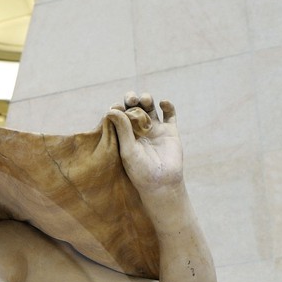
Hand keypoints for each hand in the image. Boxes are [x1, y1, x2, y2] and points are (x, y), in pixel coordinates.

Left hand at [107, 93, 183, 211]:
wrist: (162, 183)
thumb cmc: (140, 171)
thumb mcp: (128, 150)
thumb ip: (122, 129)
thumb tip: (112, 109)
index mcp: (125, 134)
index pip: (119, 115)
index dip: (118, 108)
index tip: (116, 107)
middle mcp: (139, 129)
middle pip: (134, 107)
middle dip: (131, 99)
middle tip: (131, 99)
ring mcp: (155, 129)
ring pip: (150, 107)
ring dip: (147, 98)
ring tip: (145, 99)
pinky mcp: (170, 130)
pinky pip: (169, 113)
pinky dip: (167, 105)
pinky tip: (163, 103)